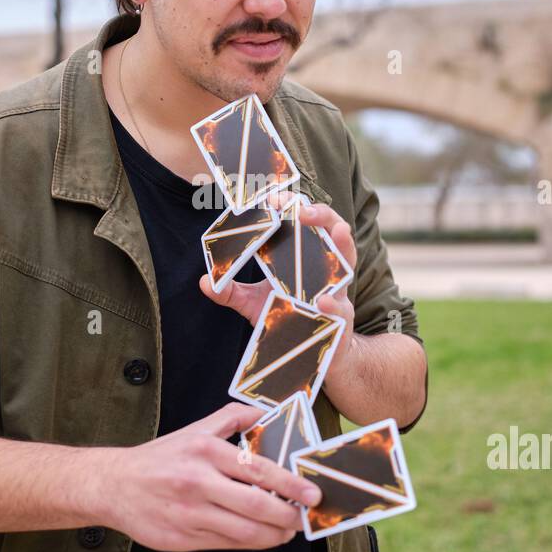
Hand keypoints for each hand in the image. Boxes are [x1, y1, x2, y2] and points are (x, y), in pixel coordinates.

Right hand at [101, 402, 322, 551]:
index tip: (312, 493)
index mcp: (204, 452)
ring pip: (245, 532)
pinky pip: (227, 544)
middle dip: (289, 515)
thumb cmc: (159, 458)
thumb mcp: (194, 431)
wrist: (114, 486)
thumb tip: (266, 413)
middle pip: (257, 505)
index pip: (258, 470)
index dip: (291, 485)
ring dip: (274, 535)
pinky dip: (250, 542)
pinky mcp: (182, 539)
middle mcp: (198, 483)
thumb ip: (231, 418)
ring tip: (287, 531)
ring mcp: (190, 514)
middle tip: (304, 516)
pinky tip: (261, 536)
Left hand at [198, 189, 357, 373]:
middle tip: (299, 208)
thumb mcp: (255, 304)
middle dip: (319, 214)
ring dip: (343, 244)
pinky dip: (331, 303)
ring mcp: (337, 289)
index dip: (292, 205)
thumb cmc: (287, 319)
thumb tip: (203, 282)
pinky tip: (320, 300)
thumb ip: (231, 292)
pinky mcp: (340, 317)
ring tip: (336, 232)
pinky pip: (340, 307)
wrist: (311, 354)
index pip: (303, 222)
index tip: (273, 196)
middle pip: (332, 228)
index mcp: (306, 256)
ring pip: (349, 259)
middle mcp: (325, 266)